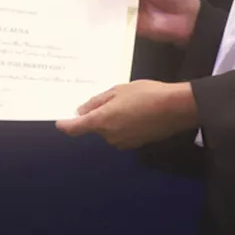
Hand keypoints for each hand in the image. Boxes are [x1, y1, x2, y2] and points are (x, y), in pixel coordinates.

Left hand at [55, 80, 196, 149]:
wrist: (174, 108)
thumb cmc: (145, 94)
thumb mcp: (118, 90)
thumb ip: (97, 102)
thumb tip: (82, 111)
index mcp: (101, 121)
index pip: (76, 128)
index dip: (66, 125)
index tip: (60, 122)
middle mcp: (109, 136)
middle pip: (95, 127)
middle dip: (97, 115)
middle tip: (110, 99)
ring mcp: (123, 142)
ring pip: (109, 130)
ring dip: (112, 120)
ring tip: (128, 103)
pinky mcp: (136, 144)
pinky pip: (121, 134)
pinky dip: (123, 125)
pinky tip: (136, 113)